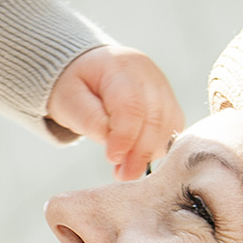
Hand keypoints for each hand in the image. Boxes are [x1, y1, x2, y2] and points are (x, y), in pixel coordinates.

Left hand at [47, 44, 183, 181]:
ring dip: (150, 152)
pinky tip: (139, 157)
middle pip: (155, 116)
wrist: (89, 70)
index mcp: (119, 67)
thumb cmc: (76, 85)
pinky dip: (158, 145)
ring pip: (168, 124)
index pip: (131, 105)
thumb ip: (90, 119)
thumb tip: (111, 141)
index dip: (125, 136)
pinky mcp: (168, 100)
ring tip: (127, 169)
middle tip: (124, 175)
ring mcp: (162, 85)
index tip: (113, 159)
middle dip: (140, 152)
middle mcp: (147, 73)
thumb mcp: (70, 99)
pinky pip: (173, 126)